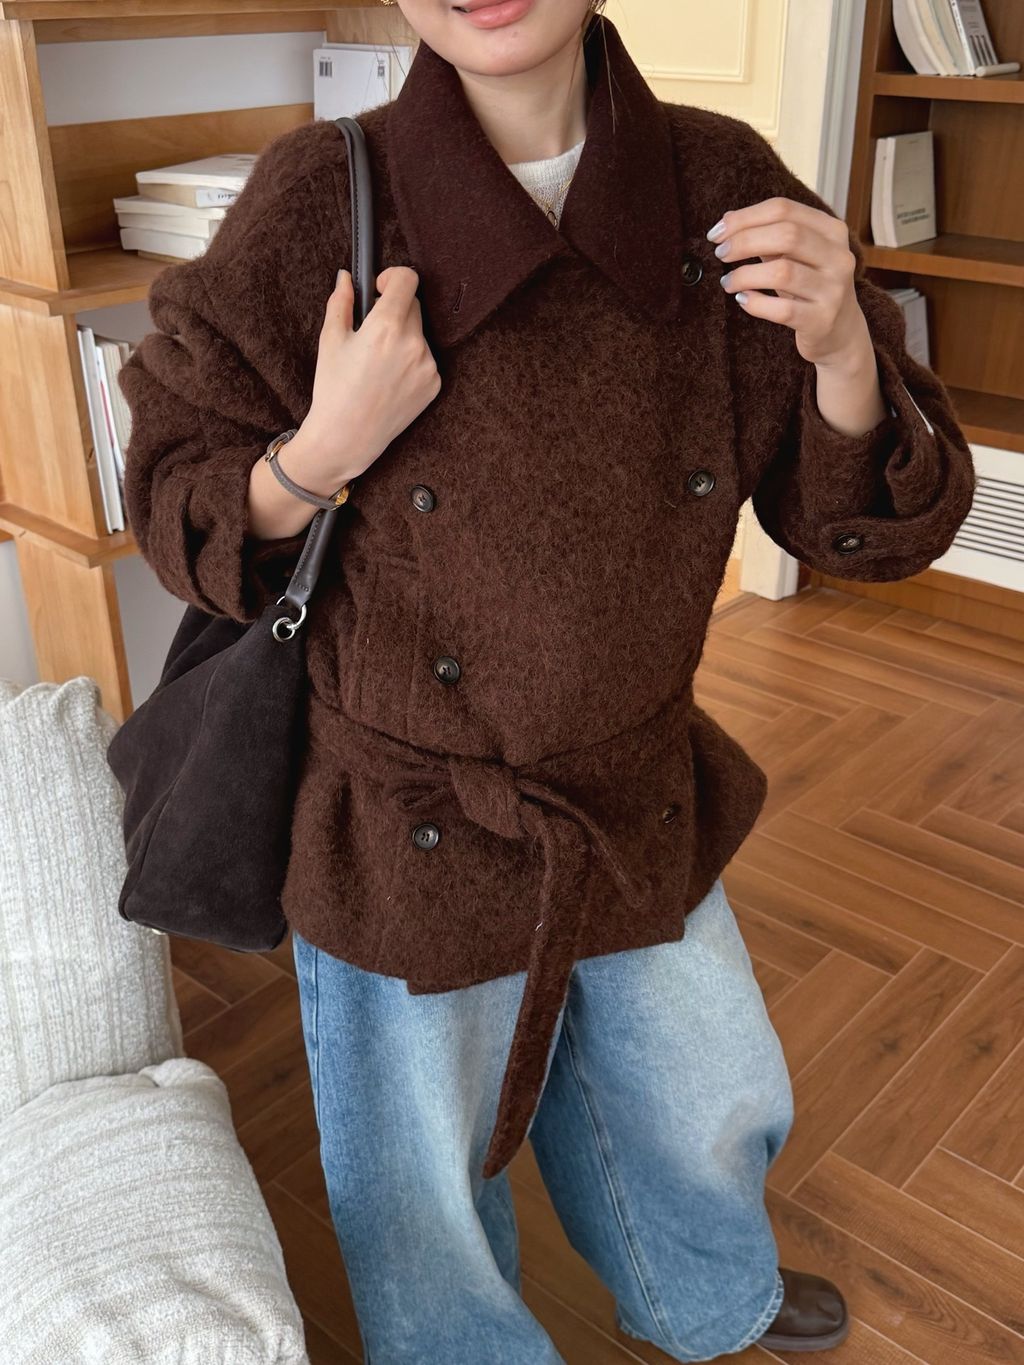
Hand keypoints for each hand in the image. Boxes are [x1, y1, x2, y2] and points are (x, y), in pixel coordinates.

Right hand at [288, 264, 441, 481]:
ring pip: (419, 333)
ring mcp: (428, 365)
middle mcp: (414, 343)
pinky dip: (410, 360)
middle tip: (371, 332)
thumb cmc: (333, 389)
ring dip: (402, 336)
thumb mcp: (330, 340)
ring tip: (378, 363)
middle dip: (393, 310)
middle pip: (413, 305)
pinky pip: (425, 358)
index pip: (407, 279)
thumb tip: (347, 277)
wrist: (347, 437)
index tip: (380, 288)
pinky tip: (389, 380)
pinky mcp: (434, 384)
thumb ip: (340, 302)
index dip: (392, 277)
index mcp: (387, 326)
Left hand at [709, 197, 871, 368]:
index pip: (784, 209)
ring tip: (727, 282)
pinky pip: (782, 309)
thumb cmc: (810, 287)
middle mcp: (838, 257)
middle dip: (744, 241)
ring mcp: (833, 289)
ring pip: (783, 272)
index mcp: (832, 231)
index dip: (745, 218)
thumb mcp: (796, 256)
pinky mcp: (821, 320)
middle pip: (786, 235)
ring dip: (745, 275)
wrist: (841, 332)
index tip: (717, 232)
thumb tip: (727, 220)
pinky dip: (756, 303)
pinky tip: (743, 299)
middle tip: (721, 253)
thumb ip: (768, 235)